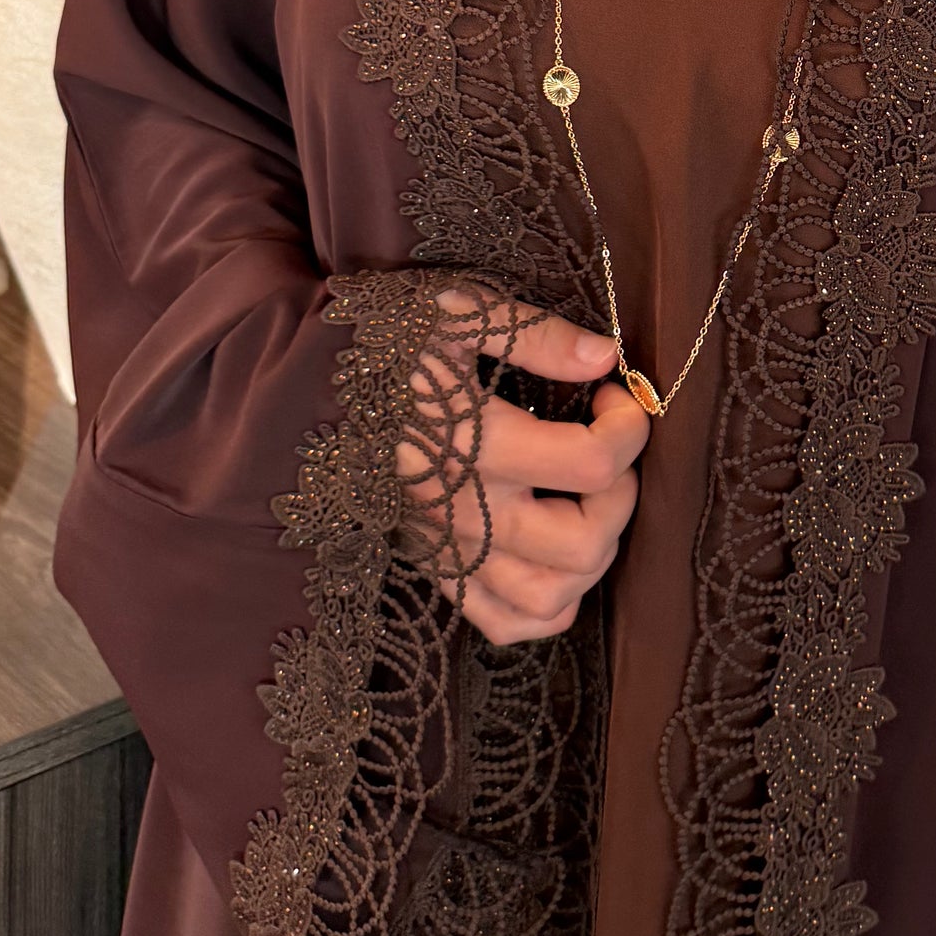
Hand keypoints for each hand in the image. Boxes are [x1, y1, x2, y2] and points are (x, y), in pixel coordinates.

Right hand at [396, 284, 648, 643]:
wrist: (307, 383)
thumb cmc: (387, 339)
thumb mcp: (459, 312)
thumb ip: (537, 337)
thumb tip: (606, 359)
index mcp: (471, 441)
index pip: (590, 463)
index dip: (629, 426)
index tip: (613, 393)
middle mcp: (462, 510)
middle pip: (582, 545)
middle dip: (620, 496)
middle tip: (605, 448)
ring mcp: (448, 549)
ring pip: (550, 598)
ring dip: (592, 554)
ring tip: (586, 500)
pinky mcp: (436, 568)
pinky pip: (506, 623)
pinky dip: (549, 603)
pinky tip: (556, 549)